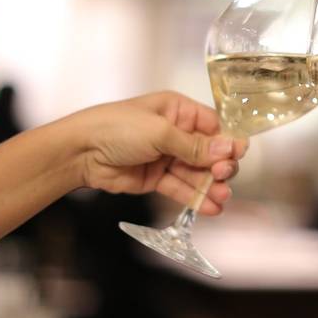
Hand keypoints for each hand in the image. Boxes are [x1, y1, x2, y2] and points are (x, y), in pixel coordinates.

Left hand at [68, 91, 247, 214]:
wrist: (80, 152)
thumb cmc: (117, 128)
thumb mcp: (160, 132)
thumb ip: (194, 145)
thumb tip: (230, 149)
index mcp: (178, 111)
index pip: (213, 126)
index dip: (227, 142)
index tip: (237, 155)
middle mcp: (176, 133)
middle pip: (209, 152)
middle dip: (220, 166)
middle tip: (224, 176)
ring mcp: (167, 157)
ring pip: (197, 173)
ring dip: (211, 186)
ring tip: (222, 198)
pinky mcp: (157, 178)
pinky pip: (182, 188)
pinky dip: (196, 198)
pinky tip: (212, 207)